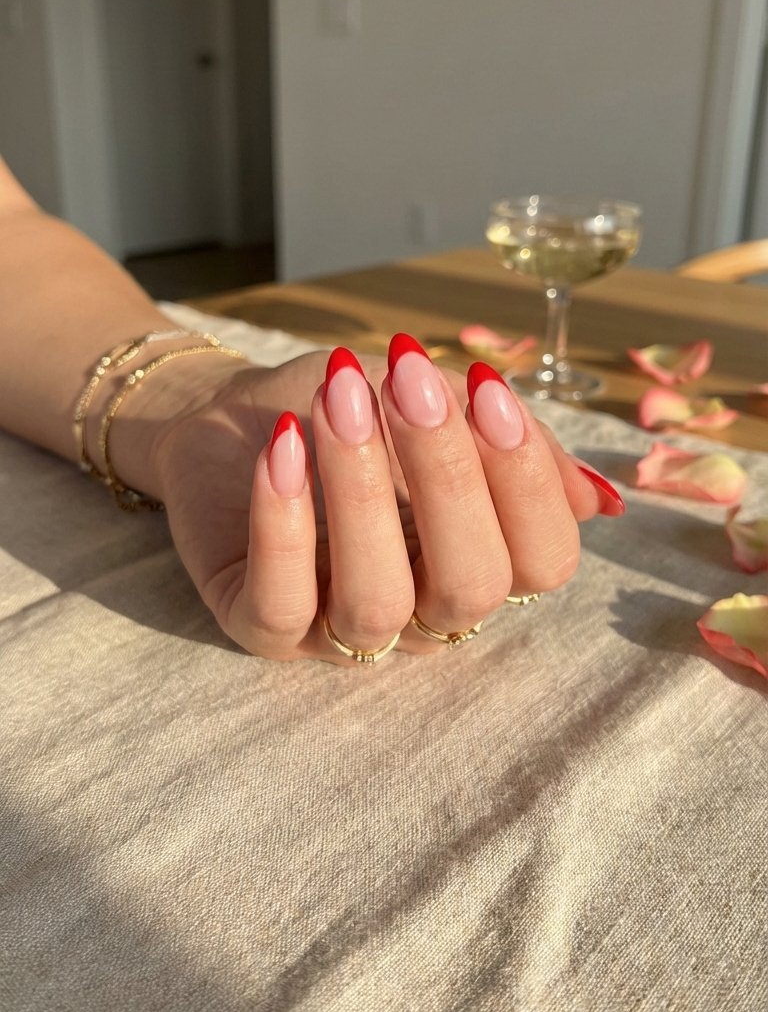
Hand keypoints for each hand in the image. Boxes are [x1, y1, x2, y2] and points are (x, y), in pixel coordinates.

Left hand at [148, 337, 622, 662]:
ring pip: (377, 605)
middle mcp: (424, 614)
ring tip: (338, 399)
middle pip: (470, 589)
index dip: (528, 481)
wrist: (237, 411)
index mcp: (481, 563)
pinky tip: (282, 446)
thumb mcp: (438, 406)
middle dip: (448, 477)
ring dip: (361, 491)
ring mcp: (341, 630)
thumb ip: (512, 447)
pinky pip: (280, 605)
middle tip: (406, 380)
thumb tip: (599, 502)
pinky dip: (284, 525)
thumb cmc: (348, 409)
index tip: (485, 386)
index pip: (543, 561)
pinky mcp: (261, 627)